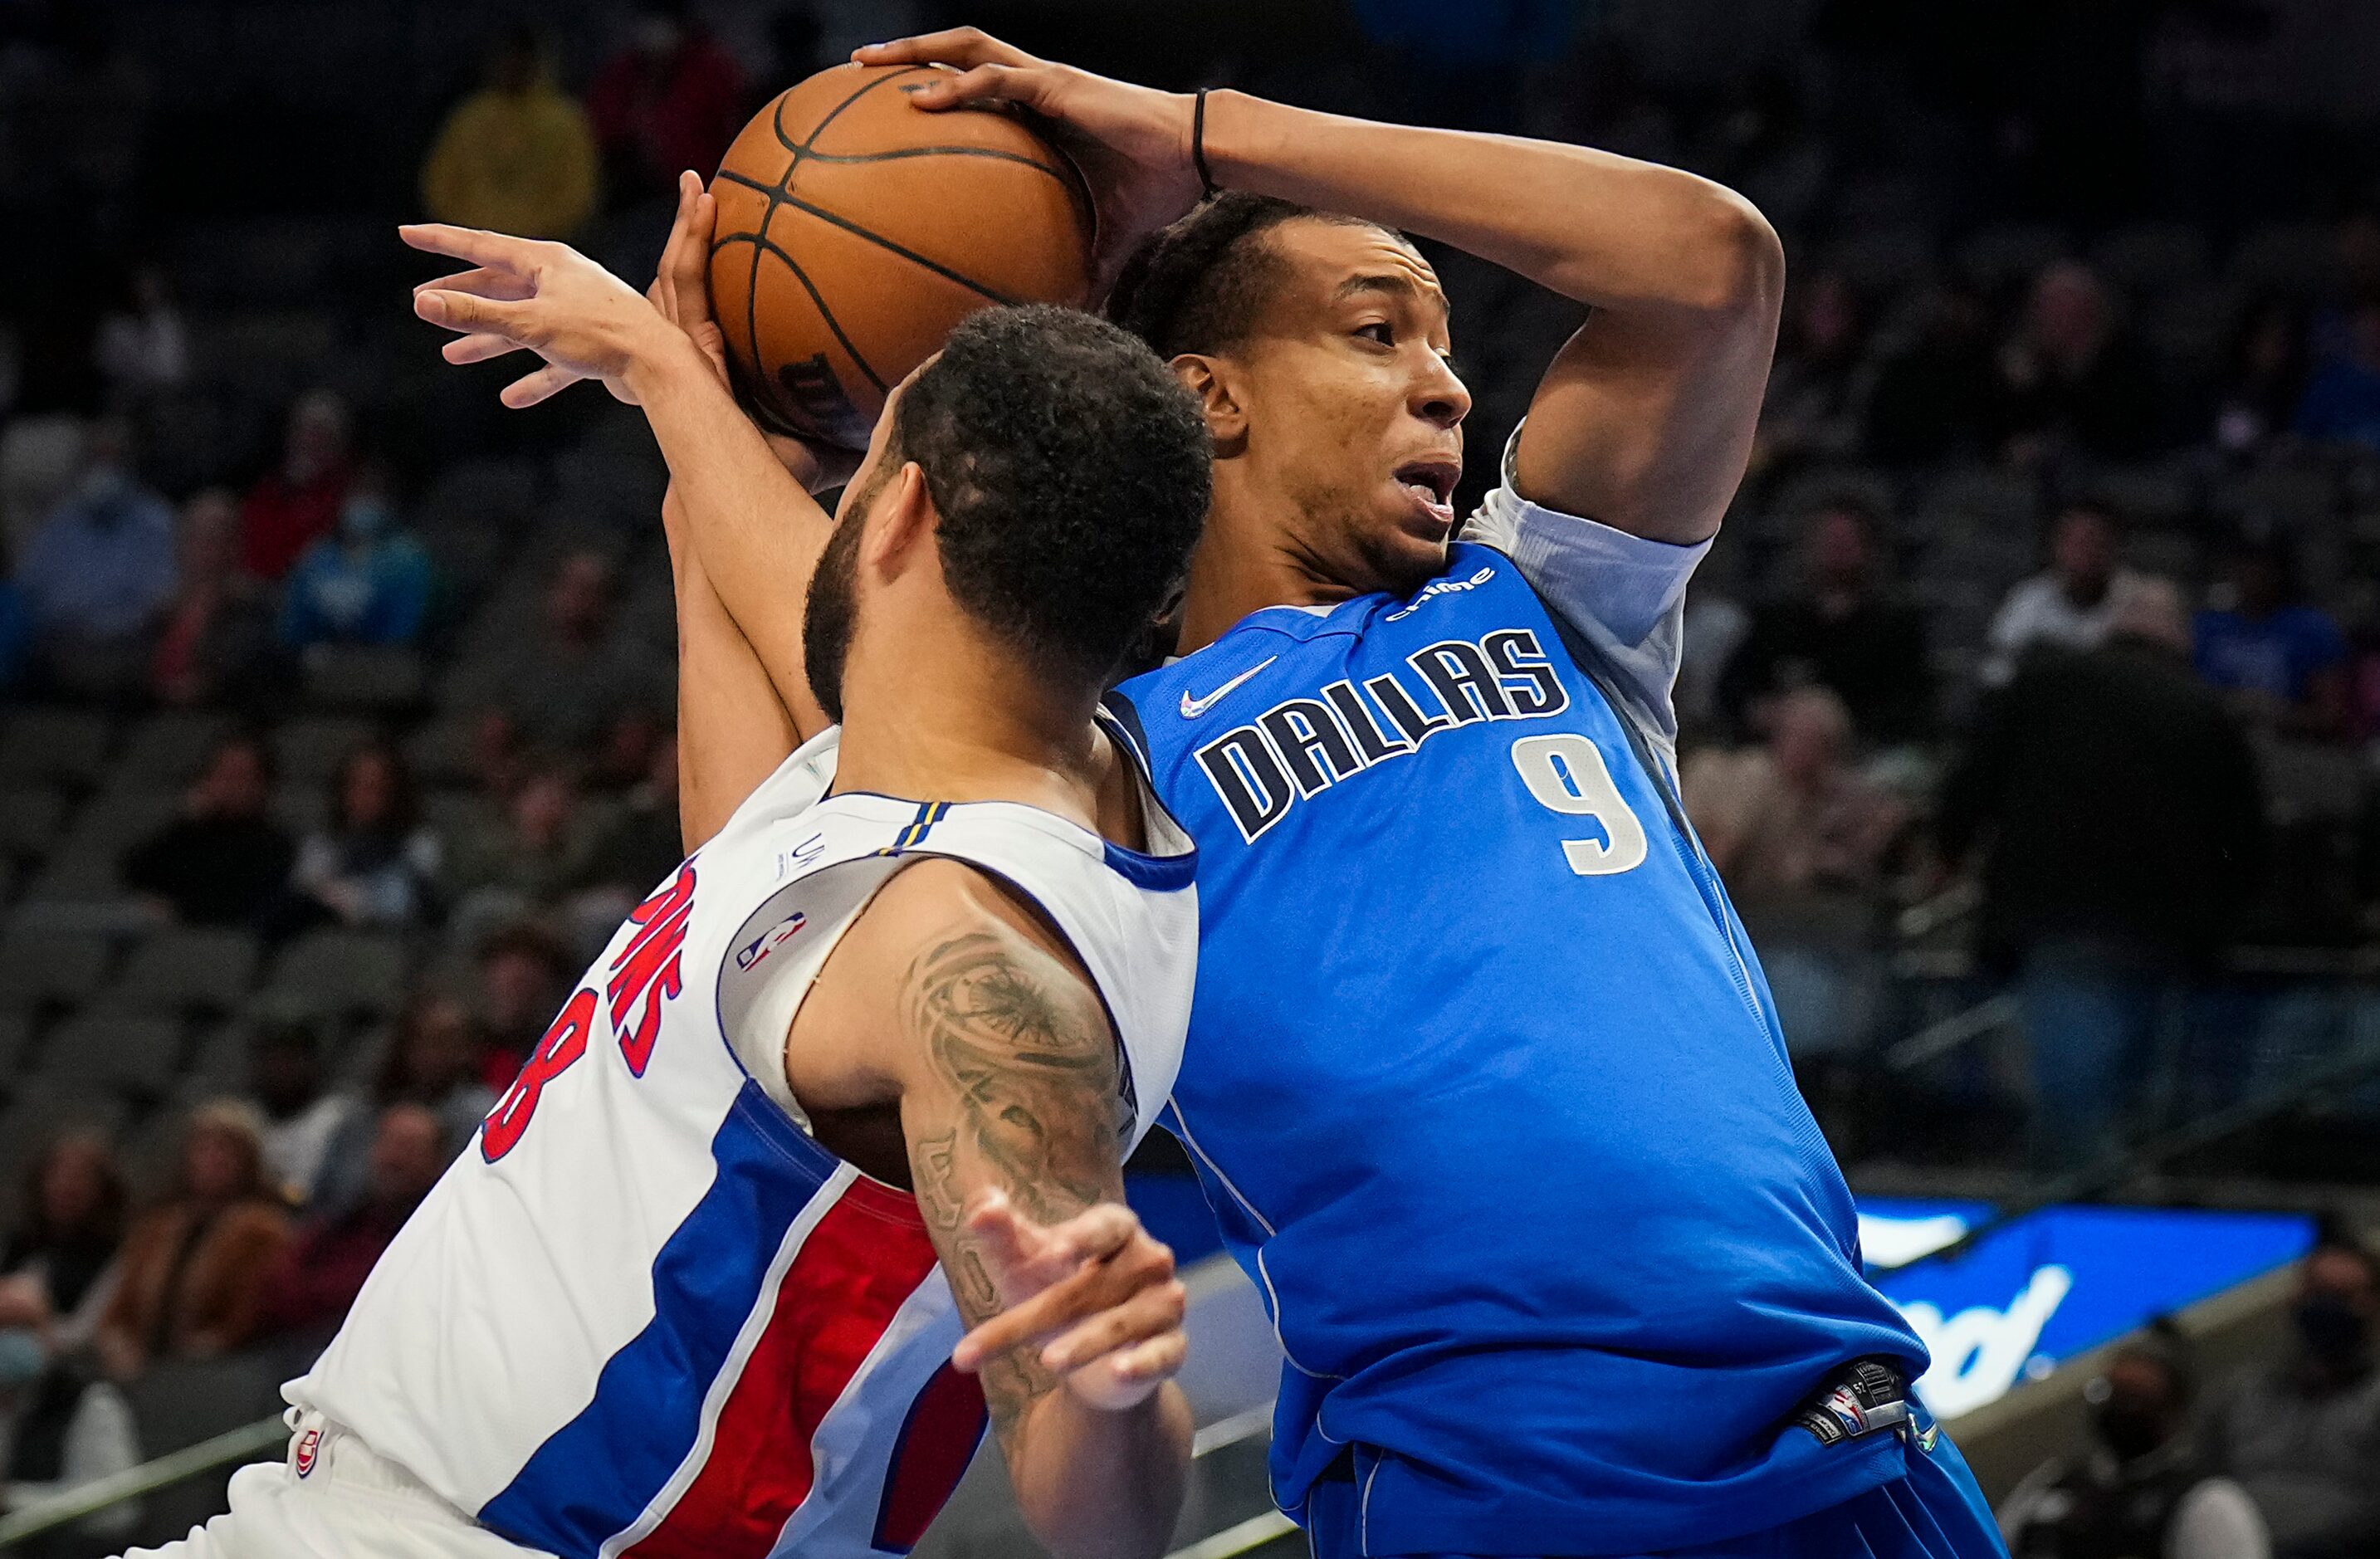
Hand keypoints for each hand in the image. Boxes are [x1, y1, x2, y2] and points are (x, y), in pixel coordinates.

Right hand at [400, 222, 689, 408]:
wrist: (661, 364)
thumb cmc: (600, 334)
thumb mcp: (529, 322)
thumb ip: (475, 313)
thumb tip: (421, 301)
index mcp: (546, 262)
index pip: (482, 246)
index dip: (441, 242)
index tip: (405, 234)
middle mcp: (561, 281)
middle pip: (499, 285)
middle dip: (461, 295)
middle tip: (421, 302)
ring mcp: (577, 314)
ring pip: (521, 325)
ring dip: (487, 340)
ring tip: (452, 356)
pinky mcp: (593, 348)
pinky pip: (553, 364)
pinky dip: (533, 379)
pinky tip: (512, 399)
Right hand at [645, 171, 862, 492]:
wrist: (735, 502)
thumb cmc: (777, 482)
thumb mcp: (827, 448)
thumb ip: (859, 432)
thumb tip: (919, 418)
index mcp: (727, 376)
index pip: (720, 321)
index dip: (722, 285)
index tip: (743, 247)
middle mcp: (701, 359)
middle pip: (692, 289)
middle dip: (696, 242)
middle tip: (710, 192)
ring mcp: (683, 352)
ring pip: (677, 279)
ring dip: (686, 231)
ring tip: (698, 186)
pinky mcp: (675, 347)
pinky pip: (681, 286)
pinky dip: (688, 244)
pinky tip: (704, 205)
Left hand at [852, 29, 1204, 291]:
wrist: (1198, 156)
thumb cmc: (1159, 189)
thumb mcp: (1111, 238)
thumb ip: (1087, 268)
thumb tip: (1072, 318)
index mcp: (1040, 111)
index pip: (976, 88)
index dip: (933, 87)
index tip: (888, 106)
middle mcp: (1035, 85)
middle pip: (957, 54)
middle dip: (905, 55)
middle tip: (855, 67)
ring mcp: (1044, 78)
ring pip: (966, 47)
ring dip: (914, 52)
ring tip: (866, 63)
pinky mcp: (1057, 83)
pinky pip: (994, 79)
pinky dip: (955, 86)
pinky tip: (919, 100)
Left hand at [949, 1191, 1186, 1411]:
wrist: (1094, 1358)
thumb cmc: (1059, 1292)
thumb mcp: (1026, 1265)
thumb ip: (1004, 1234)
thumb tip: (982, 1207)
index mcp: (1119, 1229)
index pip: (1108, 1225)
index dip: (1084, 1236)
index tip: (1056, 1250)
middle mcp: (1149, 1261)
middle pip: (1092, 1286)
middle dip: (1039, 1315)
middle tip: (987, 1344)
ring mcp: (1165, 1304)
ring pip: (1122, 1323)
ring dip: (1085, 1342)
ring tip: (1048, 1362)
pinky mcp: (1172, 1346)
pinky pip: (1162, 1353)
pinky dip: (1141, 1363)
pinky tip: (1118, 1371)